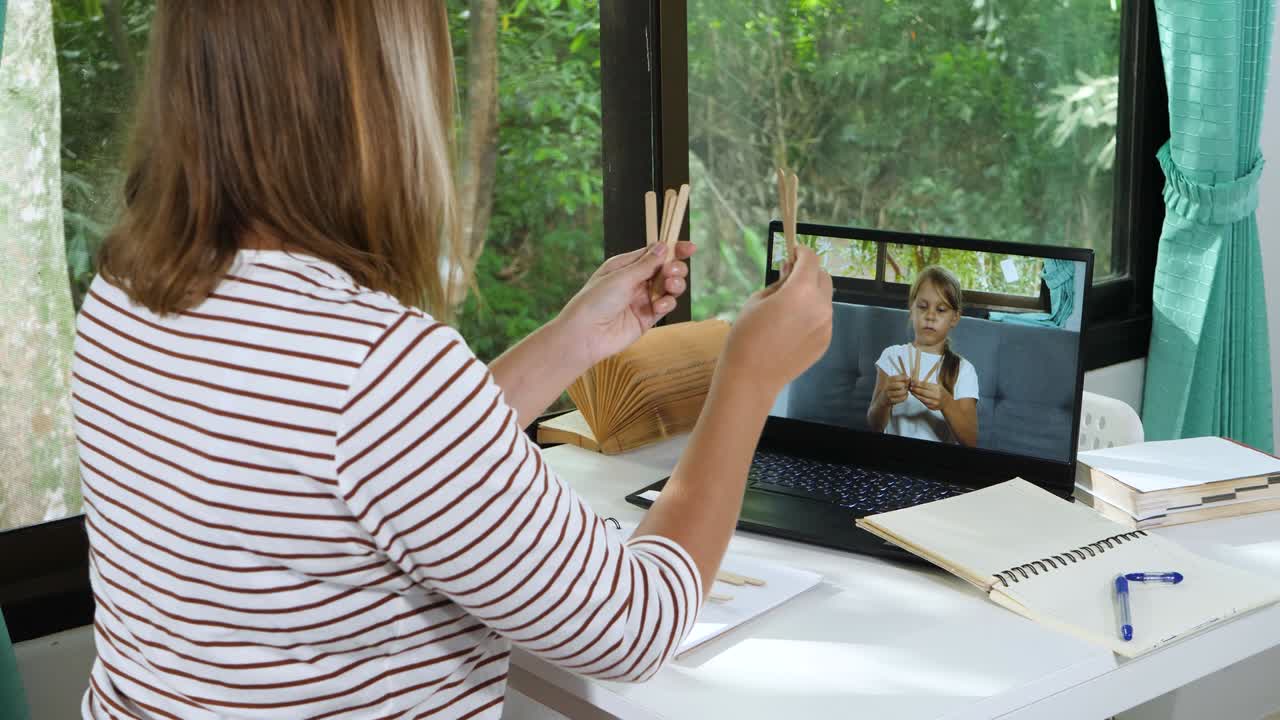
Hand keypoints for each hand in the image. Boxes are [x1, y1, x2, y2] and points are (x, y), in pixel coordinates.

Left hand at [556, 241, 695, 366]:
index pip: (654, 253)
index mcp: (626, 265)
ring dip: (675, 285)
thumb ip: (646, 264)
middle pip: (666, 269)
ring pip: (669, 287)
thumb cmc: (595, 301)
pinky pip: (665, 306)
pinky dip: (667, 304)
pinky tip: (659, 306)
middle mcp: (635, 281)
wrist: (585, 335)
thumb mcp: (621, 277)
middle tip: (672, 272)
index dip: (673, 249)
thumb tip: (664, 246)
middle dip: (675, 268)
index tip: (691, 248)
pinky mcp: (647, 317)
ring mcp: (642, 299)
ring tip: (670, 287)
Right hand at [718, 245, 832, 394]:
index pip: (811, 260)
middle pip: (823, 277)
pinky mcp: (825, 342)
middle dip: (809, 272)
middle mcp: (820, 306)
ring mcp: (826, 326)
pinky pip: (823, 319)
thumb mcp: (756, 300)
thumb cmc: (746, 336)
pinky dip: (812, 314)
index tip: (793, 252)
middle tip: (789, 278)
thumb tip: (790, 274)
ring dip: (811, 294)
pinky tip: (791, 327)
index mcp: (801, 291)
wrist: (752, 377)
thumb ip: (779, 284)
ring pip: (824, 299)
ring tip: (788, 307)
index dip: (802, 252)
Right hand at [885, 374, 909, 404]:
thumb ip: (901, 380)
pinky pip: (901, 398)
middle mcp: (886, 387)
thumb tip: (909, 378)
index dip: (903, 378)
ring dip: (905, 391)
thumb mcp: (893, 383)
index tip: (908, 378)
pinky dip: (905, 397)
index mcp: (887, 382)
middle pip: (899, 385)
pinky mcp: (891, 401)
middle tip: (907, 386)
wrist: (883, 400)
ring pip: (901, 392)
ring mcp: (888, 395)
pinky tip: (905, 395)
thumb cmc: (890, 390)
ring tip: (906, 391)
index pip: (895, 378)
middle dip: (905, 385)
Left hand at [909, 381, 951, 411]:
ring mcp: (934, 403)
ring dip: (915, 394)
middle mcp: (937, 396)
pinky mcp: (931, 407)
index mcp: (938, 389)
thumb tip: (916, 382)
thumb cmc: (941, 392)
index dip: (917, 384)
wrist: (947, 403)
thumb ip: (927, 385)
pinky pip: (923, 402)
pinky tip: (915, 395)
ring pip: (921, 398)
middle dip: (915, 389)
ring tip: (911, 391)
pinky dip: (918, 398)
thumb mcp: (937, 386)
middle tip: (909, 386)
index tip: (912, 382)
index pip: (925, 385)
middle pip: (922, 392)